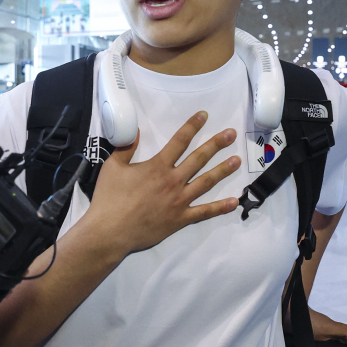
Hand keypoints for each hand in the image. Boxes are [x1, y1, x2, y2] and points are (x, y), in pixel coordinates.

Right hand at [88, 111, 240, 255]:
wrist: (111, 231)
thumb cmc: (109, 199)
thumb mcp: (113, 167)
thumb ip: (126, 147)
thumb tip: (137, 131)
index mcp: (158, 166)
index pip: (179, 141)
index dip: (192, 126)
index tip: (204, 115)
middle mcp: (173, 181)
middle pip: (199, 158)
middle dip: (216, 144)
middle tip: (231, 134)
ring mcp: (179, 201)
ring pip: (206, 182)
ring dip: (223, 170)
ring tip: (237, 161)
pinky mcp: (180, 219)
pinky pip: (204, 212)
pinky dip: (219, 208)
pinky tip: (234, 202)